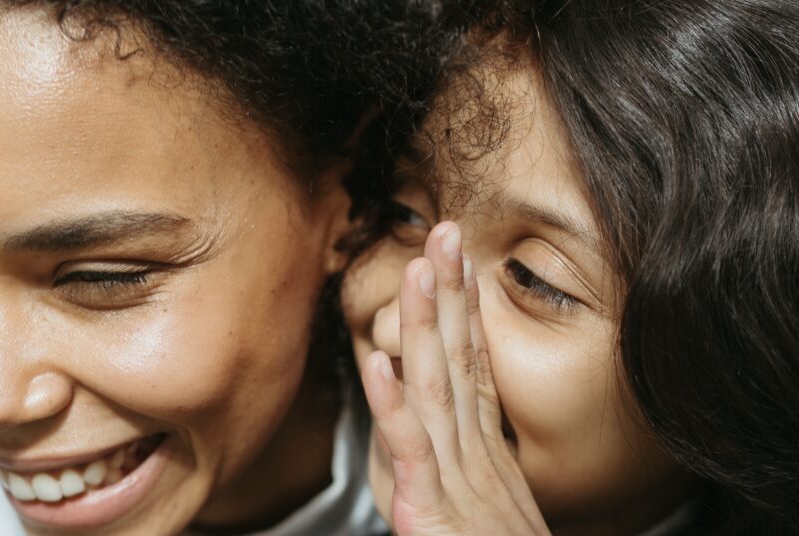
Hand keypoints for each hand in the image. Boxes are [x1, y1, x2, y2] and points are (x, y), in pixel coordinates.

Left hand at [360, 221, 549, 535]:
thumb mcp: (493, 510)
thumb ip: (472, 468)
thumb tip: (458, 431)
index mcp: (485, 454)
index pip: (473, 366)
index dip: (464, 310)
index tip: (456, 260)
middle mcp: (475, 456)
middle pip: (460, 360)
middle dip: (451, 293)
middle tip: (445, 232)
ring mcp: (457, 480)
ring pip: (437, 389)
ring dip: (426, 326)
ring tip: (416, 270)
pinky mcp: (433, 510)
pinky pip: (411, 451)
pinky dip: (393, 405)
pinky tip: (380, 363)